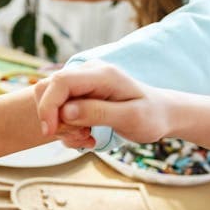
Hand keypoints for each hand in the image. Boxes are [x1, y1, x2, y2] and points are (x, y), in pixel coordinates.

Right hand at [34, 61, 173, 147]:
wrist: (162, 114)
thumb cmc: (152, 116)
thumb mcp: (130, 118)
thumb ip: (97, 113)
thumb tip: (65, 112)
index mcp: (102, 74)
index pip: (60, 82)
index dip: (48, 107)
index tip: (50, 132)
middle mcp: (88, 72)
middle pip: (48, 90)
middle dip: (54, 119)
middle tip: (80, 136)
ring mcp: (83, 83)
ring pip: (50, 101)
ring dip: (61, 126)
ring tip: (86, 137)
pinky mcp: (79, 94)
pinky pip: (58, 110)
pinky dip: (67, 128)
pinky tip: (86, 135)